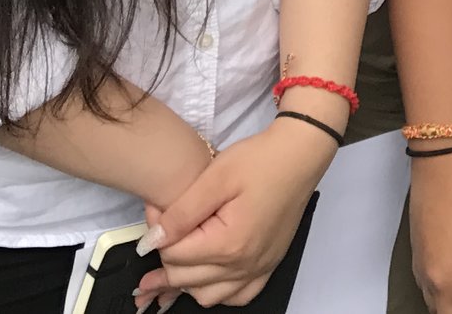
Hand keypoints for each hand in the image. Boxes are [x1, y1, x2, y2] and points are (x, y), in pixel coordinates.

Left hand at [136, 118, 335, 307]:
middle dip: (165, 256)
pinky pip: (237, 297)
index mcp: (229, 244)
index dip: (157, 232)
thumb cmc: (259, 160)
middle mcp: (244, 266)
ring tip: (177, 256)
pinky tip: (210, 273)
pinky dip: (218, 290)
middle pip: (184, 279)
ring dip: (187, 280)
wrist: (300, 155)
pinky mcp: (269, 266)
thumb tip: (151, 241)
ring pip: (207, 296)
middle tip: (163, 226)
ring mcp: (258, 269)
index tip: (157, 208)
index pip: (173, 256)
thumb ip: (180, 212)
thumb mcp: (216, 177)